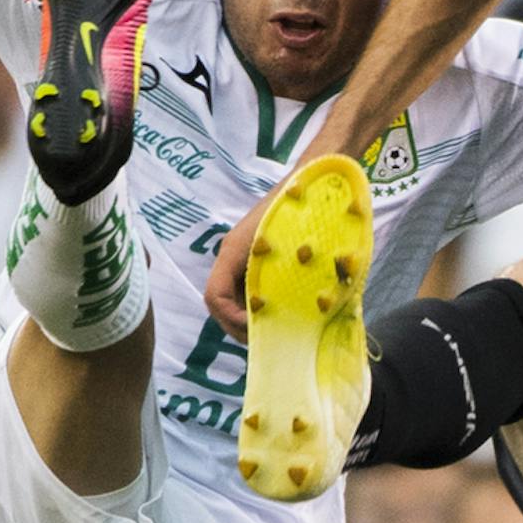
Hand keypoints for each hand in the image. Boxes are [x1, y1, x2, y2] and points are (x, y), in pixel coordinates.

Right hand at [203, 178, 297, 338]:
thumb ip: (279, 279)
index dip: (232, 319)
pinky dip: (260, 308)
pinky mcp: (254, 262)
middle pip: (220, 304)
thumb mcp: (288, 246)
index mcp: (232, 252)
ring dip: (251, 319)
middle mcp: (231, 257)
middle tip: (268, 340)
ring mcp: (241, 260)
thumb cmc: (297, 209)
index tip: (259, 329)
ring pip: (234, 300)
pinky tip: (282, 314)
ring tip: (276, 330)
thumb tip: (278, 316)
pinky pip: (247, 291)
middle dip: (240, 327)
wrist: (307, 183)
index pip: (215, 297)